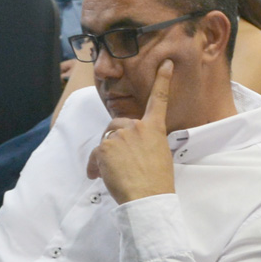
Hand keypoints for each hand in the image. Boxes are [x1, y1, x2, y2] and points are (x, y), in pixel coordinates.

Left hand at [88, 61, 176, 205]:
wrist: (147, 197)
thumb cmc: (156, 182)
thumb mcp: (159, 155)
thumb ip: (146, 142)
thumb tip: (131, 146)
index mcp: (154, 128)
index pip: (159, 99)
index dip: (162, 80)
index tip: (166, 63)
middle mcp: (137, 127)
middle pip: (117, 125)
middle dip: (114, 140)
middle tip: (119, 161)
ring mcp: (120, 135)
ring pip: (106, 140)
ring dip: (105, 155)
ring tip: (111, 173)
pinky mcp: (105, 147)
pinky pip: (95, 154)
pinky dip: (94, 166)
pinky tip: (99, 176)